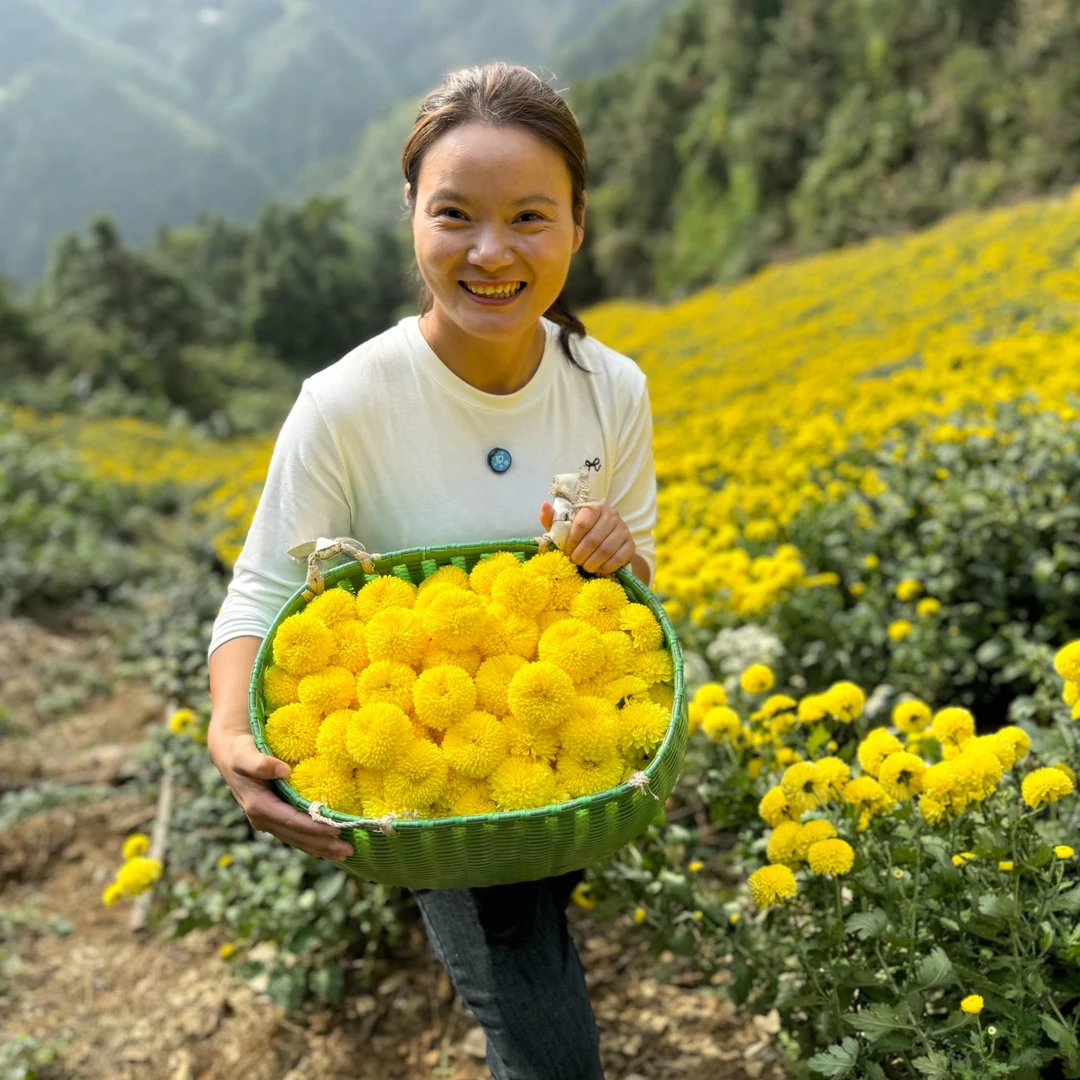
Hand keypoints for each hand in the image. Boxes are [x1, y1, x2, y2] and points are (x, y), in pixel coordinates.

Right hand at [208, 729, 352, 861]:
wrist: (228, 754)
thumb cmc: (239, 751)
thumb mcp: (245, 754)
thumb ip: (260, 764)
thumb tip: (283, 770)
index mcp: (258, 806)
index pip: (292, 821)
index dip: (315, 828)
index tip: (337, 830)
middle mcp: (262, 818)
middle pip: (297, 836)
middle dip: (322, 845)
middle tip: (348, 851)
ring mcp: (267, 820)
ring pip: (297, 839)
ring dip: (320, 848)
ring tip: (344, 854)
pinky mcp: (273, 818)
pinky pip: (294, 833)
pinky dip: (312, 841)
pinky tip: (328, 845)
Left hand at [540, 500, 635, 575]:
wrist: (606, 543)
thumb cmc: (581, 535)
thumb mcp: (564, 526)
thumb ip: (552, 519)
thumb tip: (544, 506)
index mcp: (594, 507)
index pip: (582, 524)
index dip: (572, 541)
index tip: (567, 551)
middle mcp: (611, 515)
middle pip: (593, 539)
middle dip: (581, 555)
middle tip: (575, 562)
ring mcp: (623, 529)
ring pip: (606, 549)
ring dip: (592, 562)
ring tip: (585, 566)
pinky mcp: (631, 544)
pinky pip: (619, 558)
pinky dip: (606, 567)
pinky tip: (599, 568)